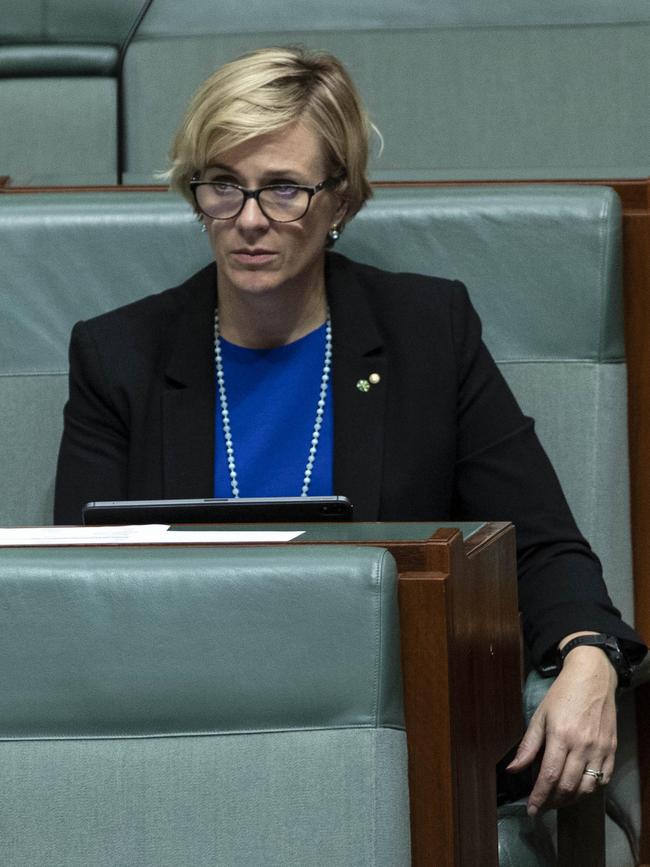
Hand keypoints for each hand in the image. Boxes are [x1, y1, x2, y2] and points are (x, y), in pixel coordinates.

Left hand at [507, 640, 617, 815]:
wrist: (592, 678)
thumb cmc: (563, 694)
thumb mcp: (540, 716)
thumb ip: (528, 745)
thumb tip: (513, 769)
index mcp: (561, 736)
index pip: (549, 776)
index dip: (539, 796)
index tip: (531, 809)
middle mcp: (582, 745)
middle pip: (568, 786)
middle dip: (552, 801)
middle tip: (541, 806)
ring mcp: (600, 749)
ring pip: (587, 788)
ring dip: (570, 799)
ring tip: (557, 799)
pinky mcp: (612, 749)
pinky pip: (603, 779)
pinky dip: (590, 789)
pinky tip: (578, 788)